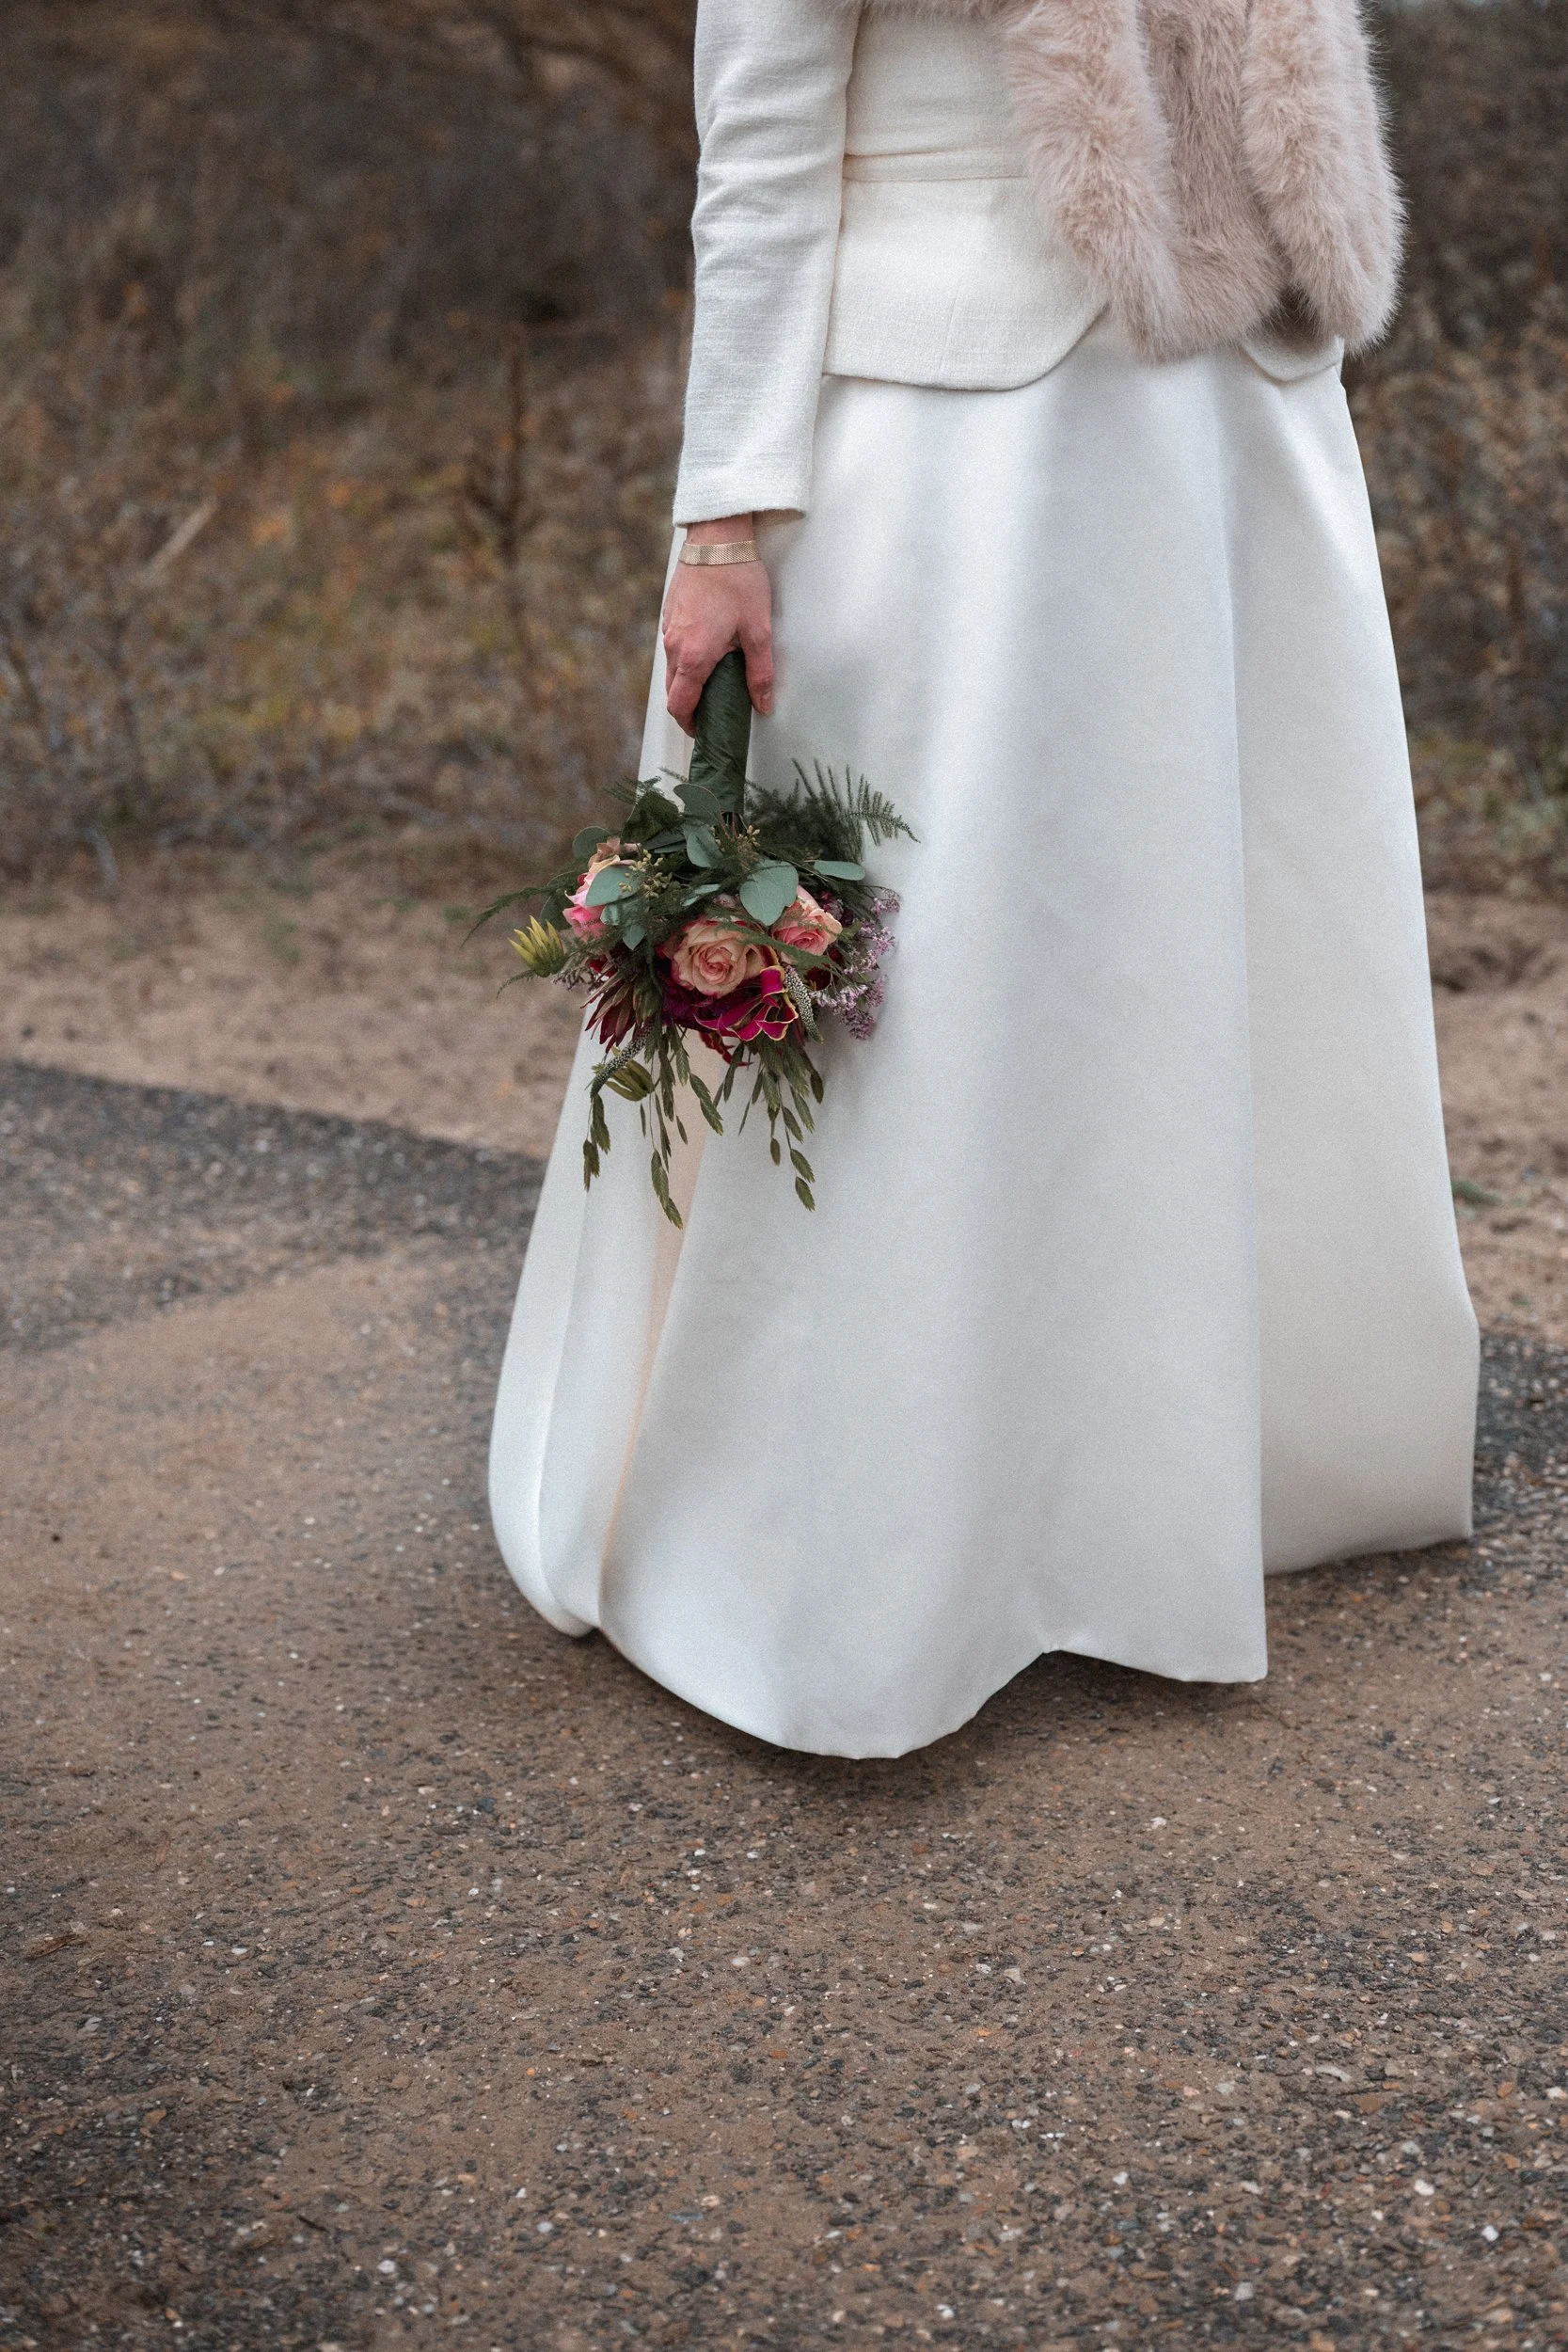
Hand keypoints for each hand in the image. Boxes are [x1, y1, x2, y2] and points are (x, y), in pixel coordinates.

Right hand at [662, 514, 773, 735]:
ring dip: (688, 683)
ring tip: (715, 682)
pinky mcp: (670, 615)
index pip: (680, 706)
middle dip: (689, 708)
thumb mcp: (758, 630)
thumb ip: (760, 673)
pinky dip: (686, 660)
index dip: (690, 725)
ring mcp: (669, 630)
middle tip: (712, 712)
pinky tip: (709, 650)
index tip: (704, 731)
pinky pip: (674, 648)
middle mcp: (675, 647)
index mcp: (694, 657)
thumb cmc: (738, 580)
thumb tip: (763, 705)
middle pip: (673, 692)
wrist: (717, 539)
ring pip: (672, 670)